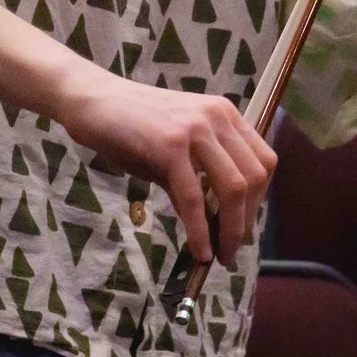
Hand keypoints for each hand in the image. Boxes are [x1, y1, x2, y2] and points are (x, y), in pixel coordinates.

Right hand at [52, 69, 275, 264]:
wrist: (93, 101)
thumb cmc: (131, 126)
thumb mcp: (176, 148)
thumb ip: (199, 176)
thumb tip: (216, 221)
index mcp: (225, 115)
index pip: (263, 161)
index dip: (259, 199)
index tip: (246, 225)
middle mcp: (218, 117)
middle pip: (254, 177)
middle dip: (247, 220)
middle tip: (234, 249)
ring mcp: (195, 129)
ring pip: (231, 188)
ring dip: (231, 230)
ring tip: (221, 255)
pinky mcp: (170, 146)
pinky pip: (193, 198)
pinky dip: (200, 231)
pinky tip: (199, 251)